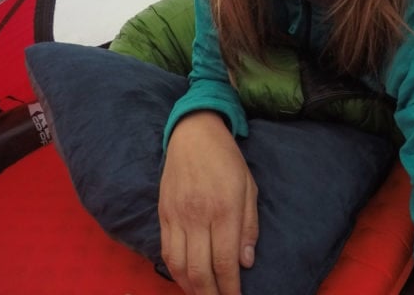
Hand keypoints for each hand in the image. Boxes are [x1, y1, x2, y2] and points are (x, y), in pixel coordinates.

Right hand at [159, 111, 258, 294]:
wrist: (193, 134)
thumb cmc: (227, 160)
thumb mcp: (249, 187)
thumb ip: (249, 225)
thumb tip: (246, 262)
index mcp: (224, 209)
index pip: (225, 260)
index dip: (230, 287)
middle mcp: (198, 216)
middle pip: (200, 270)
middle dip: (211, 294)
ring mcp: (177, 216)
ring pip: (179, 266)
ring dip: (191, 288)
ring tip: (205, 294)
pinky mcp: (163, 215)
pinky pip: (166, 252)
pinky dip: (175, 271)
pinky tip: (186, 279)